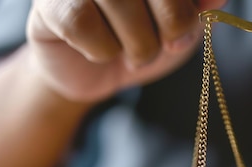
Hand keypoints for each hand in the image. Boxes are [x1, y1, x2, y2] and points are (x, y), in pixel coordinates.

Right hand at [26, 0, 225, 101]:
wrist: (95, 74)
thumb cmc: (141, 41)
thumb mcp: (181, 26)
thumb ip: (199, 7)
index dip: (185, 10)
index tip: (184, 31)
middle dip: (172, 26)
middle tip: (166, 45)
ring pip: (121, 4)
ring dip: (138, 46)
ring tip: (132, 53)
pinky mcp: (51, 4)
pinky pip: (86, 26)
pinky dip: (101, 51)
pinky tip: (96, 49)